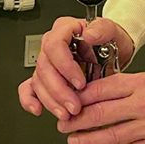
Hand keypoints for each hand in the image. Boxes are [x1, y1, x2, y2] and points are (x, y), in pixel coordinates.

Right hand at [18, 17, 133, 120]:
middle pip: (44, 68)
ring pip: (38, 82)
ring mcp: (48, 63)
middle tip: (74, 106)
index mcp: (64, 30)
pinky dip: (29, 100)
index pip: (54, 46)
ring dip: (51, 101)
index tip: (80, 83)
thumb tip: (90, 33)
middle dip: (59, 91)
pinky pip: (29, 88)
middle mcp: (52, 46)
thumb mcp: (114, 32)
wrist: (113, 57)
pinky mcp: (46, 79)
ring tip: (66, 114)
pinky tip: (37, 109)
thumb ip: (104, 29)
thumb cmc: (111, 43)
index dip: (65, 67)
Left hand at [57, 70, 144, 143]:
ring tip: (74, 140)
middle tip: (64, 124)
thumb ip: (127, 88)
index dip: (80, 98)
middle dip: (77, 120)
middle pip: (100, 113)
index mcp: (142, 84)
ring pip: (110, 135)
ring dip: (88, 140)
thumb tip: (100, 96)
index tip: (70, 101)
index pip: (101, 90)